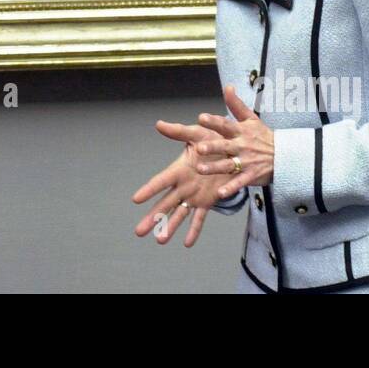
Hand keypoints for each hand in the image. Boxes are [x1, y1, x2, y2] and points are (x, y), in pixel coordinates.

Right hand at [131, 121, 236, 247]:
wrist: (232, 149)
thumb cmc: (211, 139)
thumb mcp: (196, 133)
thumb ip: (178, 131)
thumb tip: (159, 124)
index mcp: (179, 169)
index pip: (161, 181)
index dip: (149, 190)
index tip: (136, 199)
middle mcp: (183, 185)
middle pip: (164, 204)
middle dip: (152, 217)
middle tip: (138, 231)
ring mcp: (194, 195)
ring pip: (179, 214)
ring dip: (169, 227)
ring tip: (159, 241)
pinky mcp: (207, 202)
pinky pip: (200, 218)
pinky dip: (194, 230)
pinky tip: (187, 243)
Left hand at [195, 84, 274, 199]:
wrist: (285, 156)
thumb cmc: (264, 137)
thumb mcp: (252, 119)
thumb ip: (237, 104)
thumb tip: (227, 86)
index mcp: (241, 131)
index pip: (226, 125)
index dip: (214, 121)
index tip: (201, 117)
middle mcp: (242, 146)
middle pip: (225, 146)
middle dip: (213, 147)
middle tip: (199, 147)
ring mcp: (246, 162)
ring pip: (228, 165)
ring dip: (215, 167)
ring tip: (200, 168)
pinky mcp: (251, 176)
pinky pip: (239, 183)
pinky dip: (230, 188)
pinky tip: (219, 193)